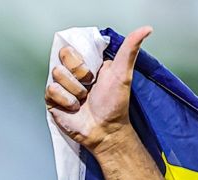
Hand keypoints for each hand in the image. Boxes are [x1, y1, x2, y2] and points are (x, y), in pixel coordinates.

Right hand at [45, 26, 151, 152]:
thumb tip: (146, 29)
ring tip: (84, 101)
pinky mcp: (52, 100)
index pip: (70, 49)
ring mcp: (61, 86)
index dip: (80, 61)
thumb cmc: (115, 105)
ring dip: (75, 91)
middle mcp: (71, 73)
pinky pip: (51, 91)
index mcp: (85, 64)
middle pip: (62, 58)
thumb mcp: (123, 73)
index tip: (93, 73)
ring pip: (57, 75)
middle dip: (79, 75)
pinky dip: (66, 101)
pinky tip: (75, 109)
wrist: (106, 131)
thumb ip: (130, 50)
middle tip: (90, 87)